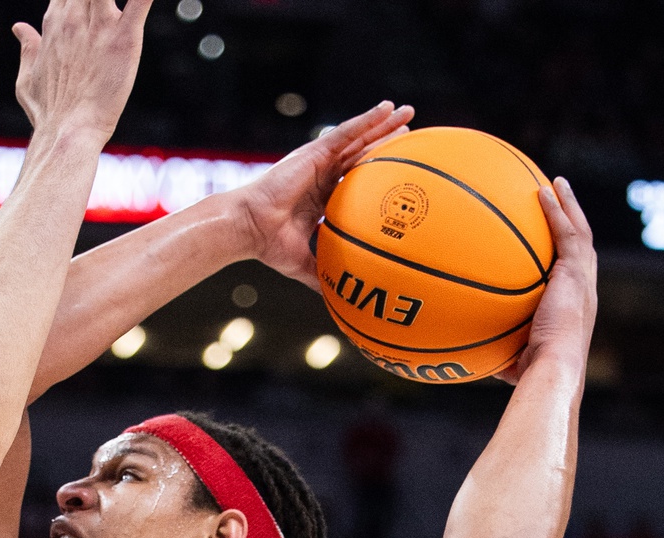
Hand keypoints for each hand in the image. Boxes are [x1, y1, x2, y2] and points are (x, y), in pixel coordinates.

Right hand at [13, 0, 152, 144]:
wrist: (68, 132)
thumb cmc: (48, 114)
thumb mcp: (27, 80)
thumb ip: (27, 49)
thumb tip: (18, 27)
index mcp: (54, 26)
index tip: (77, 1)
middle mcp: (74, 19)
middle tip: (98, 5)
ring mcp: (99, 27)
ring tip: (113, 6)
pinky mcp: (124, 39)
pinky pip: (140, 2)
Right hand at [231, 102, 413, 291]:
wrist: (250, 228)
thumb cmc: (269, 245)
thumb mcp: (304, 263)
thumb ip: (323, 274)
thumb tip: (338, 302)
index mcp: (322, 196)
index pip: (357, 179)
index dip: (378, 171)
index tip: (401, 170)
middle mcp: (323, 174)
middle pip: (362, 153)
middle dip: (386, 141)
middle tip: (413, 133)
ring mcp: (319, 161)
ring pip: (358, 138)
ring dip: (383, 124)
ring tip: (407, 112)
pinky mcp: (314, 150)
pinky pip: (346, 131)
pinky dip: (367, 119)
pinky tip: (386, 108)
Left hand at [495, 177, 595, 384]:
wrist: (553, 368)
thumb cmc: (532, 374)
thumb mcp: (512, 359)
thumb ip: (497, 349)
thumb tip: (469, 355)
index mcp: (574, 307)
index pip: (573, 274)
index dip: (566, 256)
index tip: (553, 242)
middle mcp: (585, 290)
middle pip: (582, 247)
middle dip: (572, 221)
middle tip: (559, 200)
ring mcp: (583, 280)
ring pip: (580, 232)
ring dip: (568, 206)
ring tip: (555, 184)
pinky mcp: (576, 273)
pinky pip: (567, 233)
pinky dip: (557, 210)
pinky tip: (544, 191)